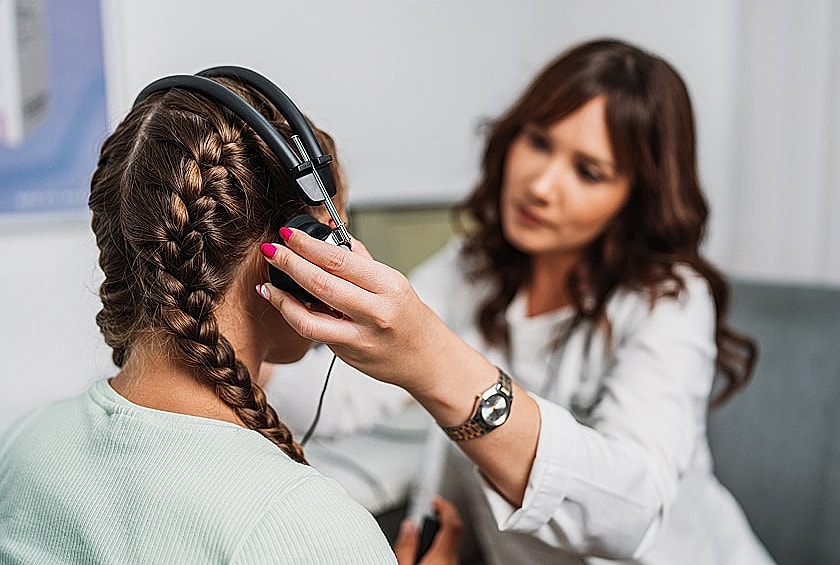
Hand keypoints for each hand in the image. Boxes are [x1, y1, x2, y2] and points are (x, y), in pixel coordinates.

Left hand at [257, 228, 491, 398]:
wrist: (427, 360)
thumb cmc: (411, 320)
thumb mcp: (394, 284)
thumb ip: (362, 261)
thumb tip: (332, 235)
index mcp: (389, 285)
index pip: (340, 259)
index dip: (308, 245)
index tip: (288, 233)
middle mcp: (376, 310)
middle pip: (321, 283)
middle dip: (290, 263)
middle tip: (271, 250)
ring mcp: (361, 336)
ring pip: (310, 315)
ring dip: (283, 296)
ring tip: (269, 282)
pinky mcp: (348, 354)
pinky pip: (313, 333)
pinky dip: (292, 315)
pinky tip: (281, 303)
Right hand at [393, 496, 462, 564]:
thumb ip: (406, 547)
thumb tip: (408, 526)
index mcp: (442, 556)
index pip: (451, 523)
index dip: (445, 507)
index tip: (436, 499)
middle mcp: (452, 560)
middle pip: (453, 530)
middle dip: (443, 515)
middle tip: (432, 506)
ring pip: (451, 542)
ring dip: (441, 531)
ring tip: (428, 524)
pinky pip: (449, 553)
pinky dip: (441, 543)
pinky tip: (430, 545)